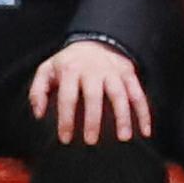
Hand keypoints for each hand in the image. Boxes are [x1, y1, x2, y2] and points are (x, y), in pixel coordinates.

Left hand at [36, 37, 154, 146]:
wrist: (94, 41)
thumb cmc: (68, 64)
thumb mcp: (47, 70)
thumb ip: (38, 91)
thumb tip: (39, 114)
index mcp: (71, 70)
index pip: (68, 97)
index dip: (66, 119)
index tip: (65, 139)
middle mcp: (93, 70)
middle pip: (94, 96)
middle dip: (93, 119)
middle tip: (91, 141)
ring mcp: (113, 71)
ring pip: (120, 94)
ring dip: (123, 116)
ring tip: (124, 138)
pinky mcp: (128, 74)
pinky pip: (139, 94)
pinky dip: (144, 112)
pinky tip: (145, 131)